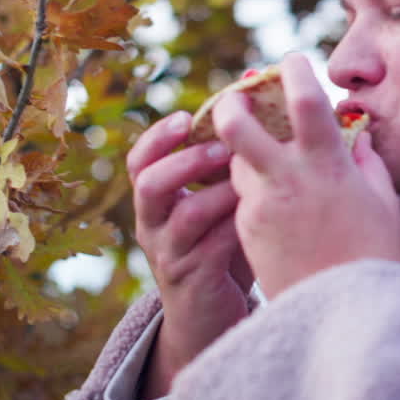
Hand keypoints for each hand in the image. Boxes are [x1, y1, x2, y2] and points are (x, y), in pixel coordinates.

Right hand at [126, 111, 253, 399]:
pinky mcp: (194, 280)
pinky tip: (260, 212)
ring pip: (178, 215)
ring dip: (211, 191)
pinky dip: (234, 225)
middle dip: (183, 159)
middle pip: (147, 183)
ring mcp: (170, 254)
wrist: (216, 316)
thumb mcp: (223, 197)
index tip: (185, 116)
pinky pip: (209, 247)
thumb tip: (254, 83)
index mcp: (158, 198)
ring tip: (242, 178)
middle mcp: (154, 224)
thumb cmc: (224, 243)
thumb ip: (232, 152)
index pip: (140, 159)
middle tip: (221, 144)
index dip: (158, 136)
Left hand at [214, 54, 399, 297]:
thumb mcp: (383, 203)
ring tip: (262, 155)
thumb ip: (367, 164)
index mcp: (325, 166)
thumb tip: (358, 137)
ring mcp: (260, 207)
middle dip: (230, 105)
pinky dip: (255, 192)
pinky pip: (244, 199)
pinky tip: (275, 202)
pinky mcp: (246, 233)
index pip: (303, 101)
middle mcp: (286, 180)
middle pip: (236, 126)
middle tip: (235, 98)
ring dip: (245, 154)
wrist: (341, 314)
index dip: (294, 73)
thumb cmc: (374, 257)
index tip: (291, 61)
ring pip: (236, 164)